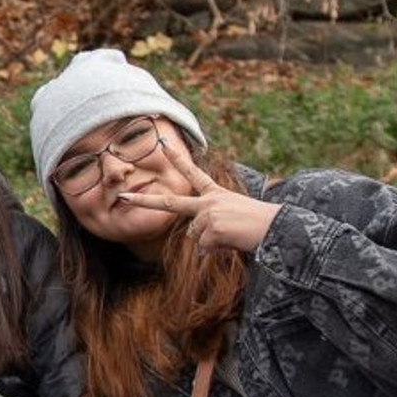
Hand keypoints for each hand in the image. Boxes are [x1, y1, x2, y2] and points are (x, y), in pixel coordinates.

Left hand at [113, 135, 279, 253]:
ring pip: (195, 237)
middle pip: (169, 204)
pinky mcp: (211, 229)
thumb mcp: (232, 219)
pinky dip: (218, 249)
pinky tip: (232, 242)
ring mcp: (208, 214)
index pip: (194, 174)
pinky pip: (205, 247)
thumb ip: (211, 227)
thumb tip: (200, 247)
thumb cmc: (258, 225)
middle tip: (120, 197)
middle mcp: (208, 201)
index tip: (164, 146)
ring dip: (212, 241)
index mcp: (216, 194)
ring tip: (233, 236)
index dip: (179, 160)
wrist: (276, 228)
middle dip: (143, 202)